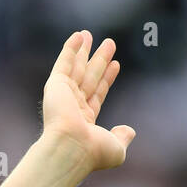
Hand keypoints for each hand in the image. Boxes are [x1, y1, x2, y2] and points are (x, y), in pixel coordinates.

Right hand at [42, 30, 135, 171]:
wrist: (72, 148)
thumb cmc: (93, 152)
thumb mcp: (116, 149)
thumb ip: (122, 137)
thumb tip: (130, 131)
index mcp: (86, 120)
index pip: (99, 93)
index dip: (107, 79)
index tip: (116, 64)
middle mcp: (73, 106)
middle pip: (90, 77)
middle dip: (99, 60)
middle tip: (109, 43)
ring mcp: (64, 95)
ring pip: (76, 67)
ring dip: (84, 50)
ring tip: (90, 34)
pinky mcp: (56, 85)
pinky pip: (64, 62)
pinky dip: (70, 48)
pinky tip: (79, 35)